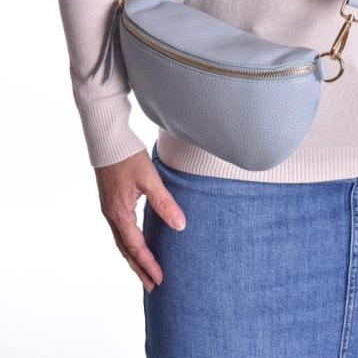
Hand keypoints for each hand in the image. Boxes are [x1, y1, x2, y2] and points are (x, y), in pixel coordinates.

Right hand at [94, 149, 186, 292]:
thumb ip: (165, 203)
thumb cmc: (128, 157)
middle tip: (152, 286)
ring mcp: (109, 210)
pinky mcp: (110, 203)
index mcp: (120, 213)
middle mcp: (112, 215)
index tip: (160, 279)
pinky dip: (128, 244)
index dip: (149, 264)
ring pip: (121, 242)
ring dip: (133, 258)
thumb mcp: (150, 179)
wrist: (107, 141)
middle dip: (139, 269)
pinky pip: (119, 232)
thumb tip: (180, 226)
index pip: (136, 247)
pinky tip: (136, 244)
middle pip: (126, 250)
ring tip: (144, 271)